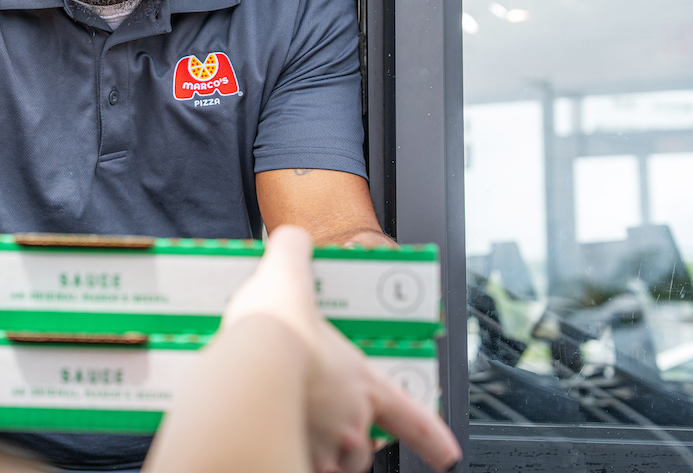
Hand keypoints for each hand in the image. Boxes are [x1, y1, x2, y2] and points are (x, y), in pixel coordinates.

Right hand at [223, 225, 459, 472]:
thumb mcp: (286, 279)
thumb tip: (293, 241)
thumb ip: (292, 256)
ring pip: (331, 462)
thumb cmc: (273, 337)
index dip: (431, 437)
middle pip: (363, 443)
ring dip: (319, 450)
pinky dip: (286, 454)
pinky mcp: (290, 461)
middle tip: (324, 419)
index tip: (446, 454)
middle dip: (348, 436)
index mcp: (360, 383)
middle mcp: (350, 424)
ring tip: (291, 425)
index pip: (410, 416)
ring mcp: (323, 450)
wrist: (245, 374)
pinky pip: (294, 463)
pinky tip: (264, 438)